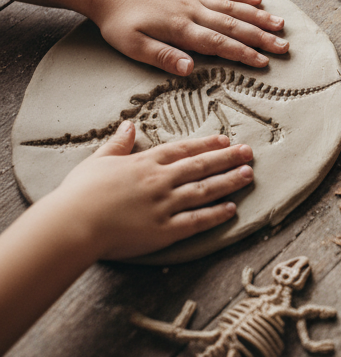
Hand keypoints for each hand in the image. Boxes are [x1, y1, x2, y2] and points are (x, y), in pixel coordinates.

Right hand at [54, 121, 253, 260]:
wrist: (74, 223)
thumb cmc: (80, 193)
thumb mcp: (98, 160)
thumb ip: (118, 143)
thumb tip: (129, 125)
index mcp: (145, 163)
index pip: (183, 150)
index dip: (206, 144)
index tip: (225, 139)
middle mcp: (160, 181)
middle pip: (201, 166)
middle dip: (227, 158)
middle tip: (249, 152)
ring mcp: (164, 206)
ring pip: (204, 191)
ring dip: (229, 182)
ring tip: (248, 175)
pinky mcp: (164, 231)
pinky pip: (196, 222)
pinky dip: (215, 215)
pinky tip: (232, 209)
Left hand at [87, 0, 288, 75]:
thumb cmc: (119, 24)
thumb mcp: (133, 47)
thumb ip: (163, 57)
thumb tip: (190, 69)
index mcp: (180, 28)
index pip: (218, 42)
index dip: (242, 53)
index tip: (263, 63)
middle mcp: (192, 10)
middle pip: (232, 24)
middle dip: (260, 36)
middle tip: (283, 47)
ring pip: (231, 6)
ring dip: (257, 16)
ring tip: (280, 25)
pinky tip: (257, 0)